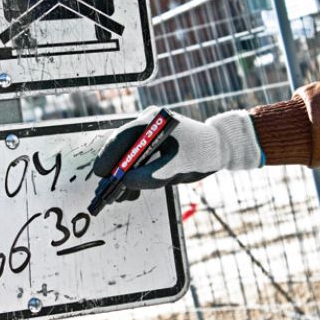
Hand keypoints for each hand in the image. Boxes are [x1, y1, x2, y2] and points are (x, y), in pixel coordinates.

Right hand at [93, 106, 263, 194]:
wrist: (218, 149)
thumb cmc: (202, 153)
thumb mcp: (178, 167)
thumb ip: (151, 175)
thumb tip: (124, 183)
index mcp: (152, 122)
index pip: (122, 137)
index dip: (109, 156)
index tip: (101, 174)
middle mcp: (145, 127)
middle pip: (120, 149)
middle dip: (113, 171)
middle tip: (106, 191)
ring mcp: (146, 137)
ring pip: (125, 159)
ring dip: (121, 178)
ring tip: (117, 197)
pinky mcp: (149, 148)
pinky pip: (134, 163)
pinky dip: (131, 178)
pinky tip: (129, 193)